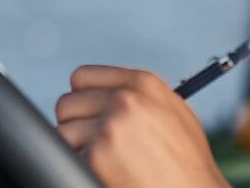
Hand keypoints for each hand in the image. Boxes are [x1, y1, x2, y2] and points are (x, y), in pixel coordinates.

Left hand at [56, 65, 228, 187]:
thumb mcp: (174, 114)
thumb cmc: (187, 162)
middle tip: (95, 143)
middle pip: (67, 104)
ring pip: (62, 132)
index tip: (87, 112)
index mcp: (144, 84)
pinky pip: (66, 158)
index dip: (82, 98)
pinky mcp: (96, 156)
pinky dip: (80, 167)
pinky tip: (105, 172)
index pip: (83, 77)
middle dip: (76, 125)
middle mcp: (125, 100)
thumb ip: (140, 97)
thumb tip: (106, 93)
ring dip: (76, 149)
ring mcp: (109, 127)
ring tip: (104, 161)